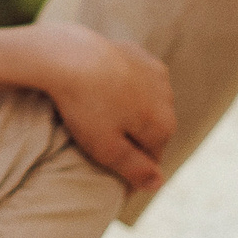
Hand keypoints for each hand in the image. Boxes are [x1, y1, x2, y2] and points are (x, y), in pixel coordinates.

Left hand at [27, 20, 174, 192]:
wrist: (69, 56)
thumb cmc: (86, 106)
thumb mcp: (108, 148)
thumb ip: (136, 169)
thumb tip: (159, 184)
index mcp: (164, 125)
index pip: (152, 158)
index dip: (130, 168)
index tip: (106, 170)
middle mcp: (168, 98)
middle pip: (152, 130)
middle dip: (132, 138)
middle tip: (99, 142)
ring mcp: (155, 72)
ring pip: (146, 103)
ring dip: (130, 112)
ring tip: (100, 115)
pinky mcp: (138, 53)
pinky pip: (137, 79)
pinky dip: (125, 87)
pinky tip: (103, 89)